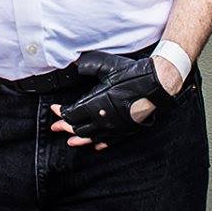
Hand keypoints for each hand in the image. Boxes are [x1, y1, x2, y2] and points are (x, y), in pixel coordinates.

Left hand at [50, 49, 181, 149]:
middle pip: (78, 128)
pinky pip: (109, 141)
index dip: (61, 112)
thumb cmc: (131, 74)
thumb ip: (88, 66)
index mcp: (96, 103)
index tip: (55, 108)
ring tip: (69, 142)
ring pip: (91, 137)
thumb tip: (74, 64)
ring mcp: (115, 126)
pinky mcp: (125, 129)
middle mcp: (103, 119)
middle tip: (56, 127)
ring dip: (78, 139)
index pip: (72, 113)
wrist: (156, 84)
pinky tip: (96, 146)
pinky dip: (100, 144)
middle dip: (65, 127)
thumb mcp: (106, 66)